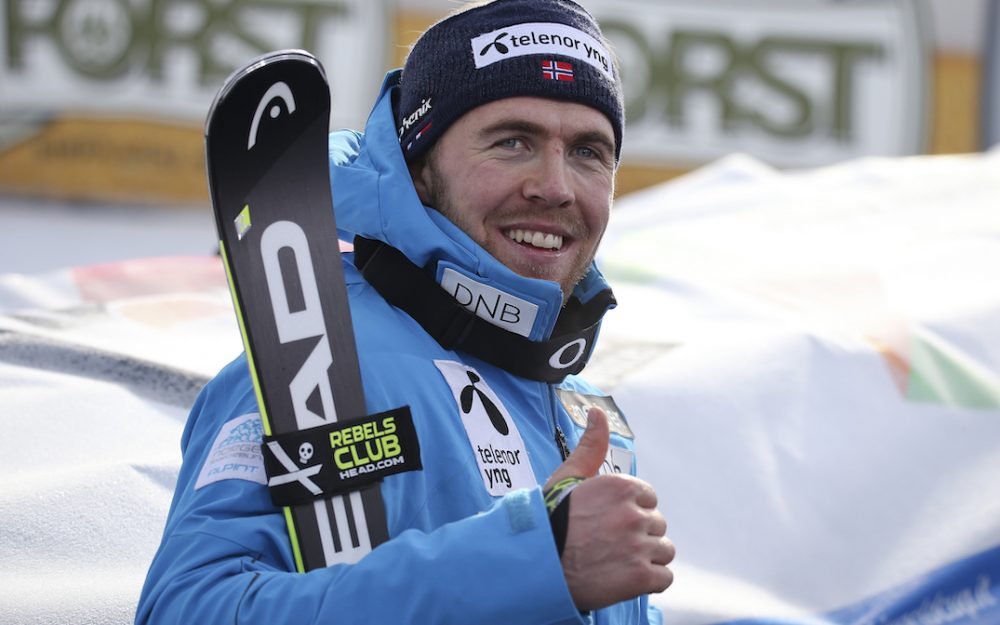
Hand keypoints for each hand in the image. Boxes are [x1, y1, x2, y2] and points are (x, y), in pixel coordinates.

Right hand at [544, 408, 674, 610]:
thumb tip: (598, 412)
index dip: (629, 511)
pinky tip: (623, 577)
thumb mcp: (568, 477)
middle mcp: (633, 514)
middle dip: (637, 535)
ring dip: (645, 559)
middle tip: (607, 544)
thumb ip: (591, 446)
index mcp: (621, 486)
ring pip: (664, 551)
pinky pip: (664, 577)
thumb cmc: (549, 520)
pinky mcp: (640, 578)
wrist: (536, 566)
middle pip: (657, 525)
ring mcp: (638, 547)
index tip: (607, 522)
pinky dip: (648, 581)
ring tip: (615, 561)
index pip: (649, 499)